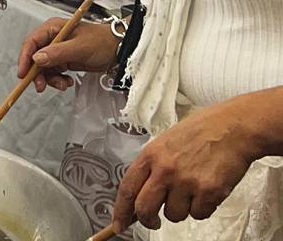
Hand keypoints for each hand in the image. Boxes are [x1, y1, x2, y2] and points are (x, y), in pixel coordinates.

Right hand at [16, 18, 118, 91]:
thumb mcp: (80, 47)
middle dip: (37, 73)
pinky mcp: (62, 60)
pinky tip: (67, 82)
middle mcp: (52, 38)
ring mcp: (57, 50)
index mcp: (53, 28)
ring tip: (62, 84)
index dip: (25, 58)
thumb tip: (36, 59)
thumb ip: (57, 53)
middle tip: (41, 85)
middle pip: (34, 57)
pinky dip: (57, 80)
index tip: (23, 73)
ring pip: (42, 68)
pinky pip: (52, 72)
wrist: (118, 49)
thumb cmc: (102, 42)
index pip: (31, 42)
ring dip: (49, 79)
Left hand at [111, 97, 260, 231]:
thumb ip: (151, 167)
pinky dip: (202, 208)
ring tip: (191, 191)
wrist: (232, 128)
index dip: (121, 210)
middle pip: (144, 208)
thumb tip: (139, 194)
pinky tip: (206, 190)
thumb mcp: (165, 143)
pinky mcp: (209, 192)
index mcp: (150, 155)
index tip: (119, 224)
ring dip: (181, 210)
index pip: (127, 188)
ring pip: (174, 215)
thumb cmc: (200, 132)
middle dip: (148, 220)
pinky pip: (198, 214)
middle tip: (153, 221)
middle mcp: (165, 170)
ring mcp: (186, 182)